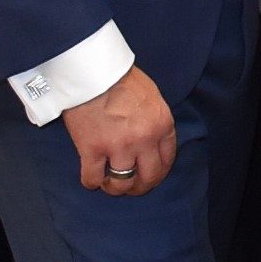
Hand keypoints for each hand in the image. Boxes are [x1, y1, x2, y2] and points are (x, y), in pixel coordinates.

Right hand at [61, 65, 176, 192]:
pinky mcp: (92, 150)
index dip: (160, 172)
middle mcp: (144, 139)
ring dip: (117, 188)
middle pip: (149, 177)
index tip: (152, 176)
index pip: (168, 159)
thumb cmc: (123, 81)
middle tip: (133, 187)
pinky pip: (93, 179)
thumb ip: (156, 122)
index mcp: (162, 124)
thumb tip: (152, 141)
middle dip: (142, 186)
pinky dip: (92, 182)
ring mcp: (118, 147)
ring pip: (122, 184)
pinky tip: (93, 178)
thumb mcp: (153, 99)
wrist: (94, 74)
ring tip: (111, 183)